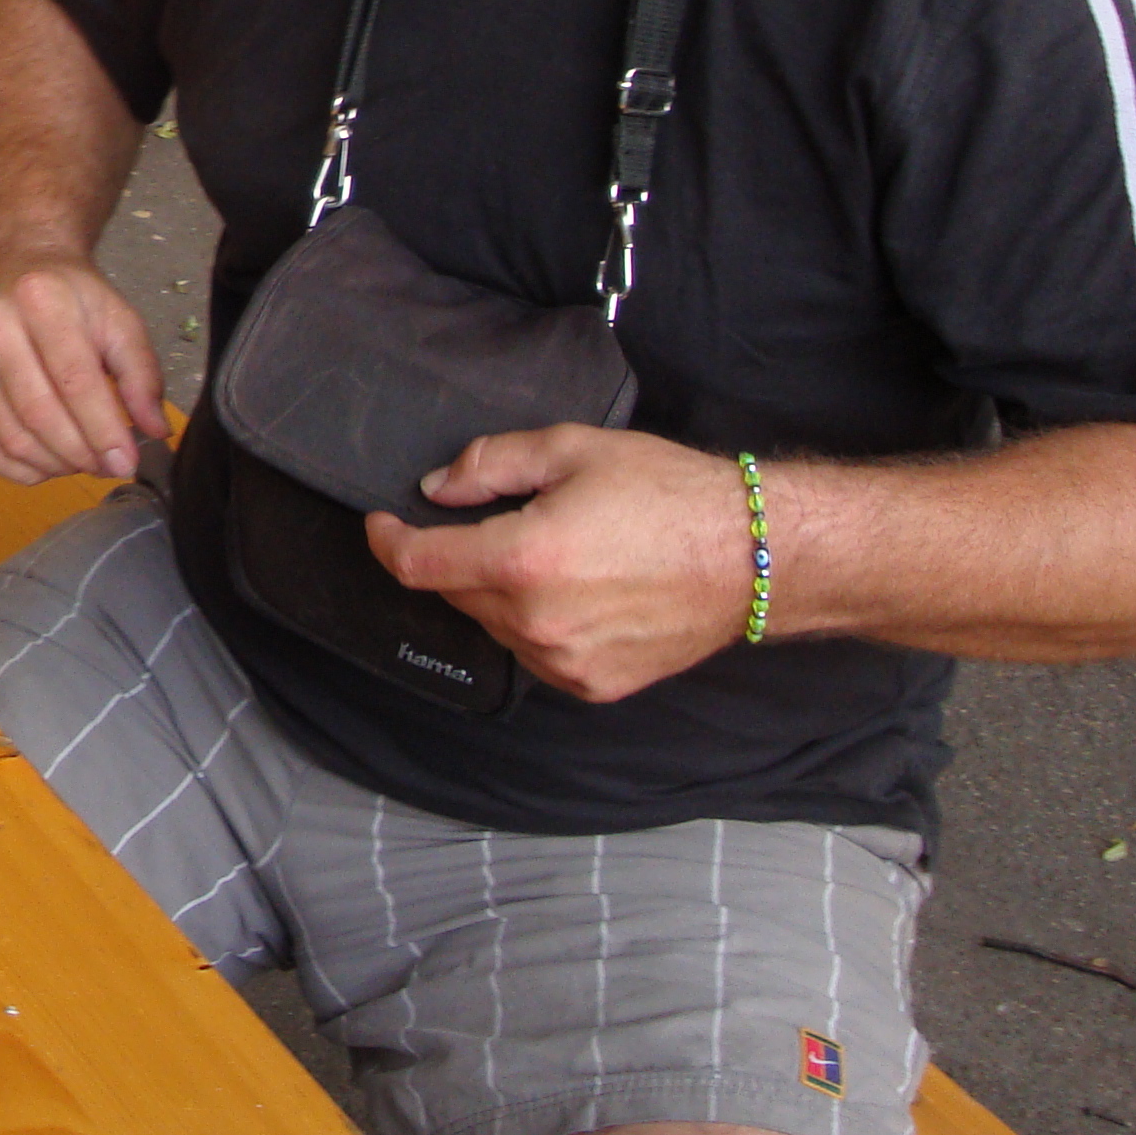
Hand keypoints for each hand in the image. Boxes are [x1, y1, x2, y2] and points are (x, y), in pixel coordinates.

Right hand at [0, 254, 165, 483]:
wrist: (13, 263)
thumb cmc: (72, 294)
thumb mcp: (119, 319)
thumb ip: (142, 374)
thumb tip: (154, 431)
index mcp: (42, 299)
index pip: (74, 380)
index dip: (102, 429)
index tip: (127, 461)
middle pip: (39, 413)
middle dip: (81, 454)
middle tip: (110, 467)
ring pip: (11, 438)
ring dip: (54, 465)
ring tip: (84, 463)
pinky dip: (20, 471)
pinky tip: (49, 465)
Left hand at [364, 426, 753, 701]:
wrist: (754, 556)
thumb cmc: (671, 495)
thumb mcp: (571, 450)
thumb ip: (490, 465)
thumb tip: (437, 490)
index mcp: (523, 561)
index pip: (418, 565)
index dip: (386, 541)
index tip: (381, 524)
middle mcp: (537, 622)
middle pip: (455, 593)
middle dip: (456, 556)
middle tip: (498, 520)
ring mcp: (565, 662)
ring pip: (494, 625)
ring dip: (498, 591)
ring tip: (556, 552)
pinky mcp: (593, 684)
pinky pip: (535, 653)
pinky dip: (535, 623)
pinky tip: (577, 590)